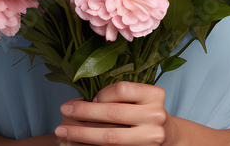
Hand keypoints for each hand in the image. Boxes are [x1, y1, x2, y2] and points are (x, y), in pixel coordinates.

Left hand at [54, 81, 173, 144]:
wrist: (167, 135)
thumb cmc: (144, 111)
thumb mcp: (139, 97)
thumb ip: (118, 96)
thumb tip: (87, 102)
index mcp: (155, 95)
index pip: (121, 89)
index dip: (102, 93)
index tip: (91, 98)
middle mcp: (156, 116)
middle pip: (113, 113)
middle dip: (84, 112)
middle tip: (63, 110)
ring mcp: (152, 138)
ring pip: (110, 137)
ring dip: (82, 134)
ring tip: (61, 131)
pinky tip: (78, 143)